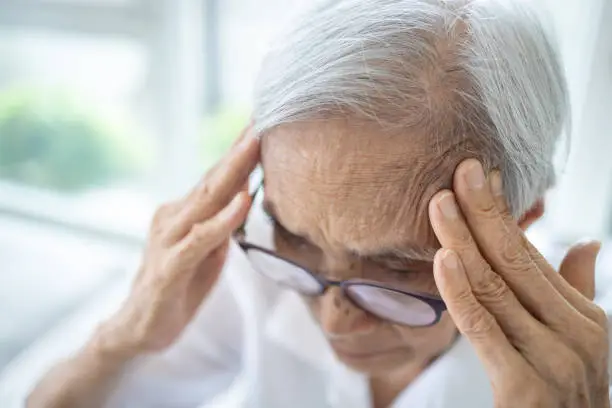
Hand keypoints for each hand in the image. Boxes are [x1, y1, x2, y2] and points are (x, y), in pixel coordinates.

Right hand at [96, 126, 258, 354]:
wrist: (140, 328)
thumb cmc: (178, 288)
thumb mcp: (208, 253)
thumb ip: (223, 226)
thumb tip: (246, 199)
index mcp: (185, 213)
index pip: (217, 177)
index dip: (240, 152)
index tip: (262, 125)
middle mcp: (174, 217)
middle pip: (213, 178)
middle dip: (240, 148)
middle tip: (263, 118)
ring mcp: (169, 238)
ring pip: (206, 198)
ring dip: (234, 171)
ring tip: (256, 144)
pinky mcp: (170, 265)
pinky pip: (200, 238)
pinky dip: (223, 219)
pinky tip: (242, 200)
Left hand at [428, 159, 608, 406]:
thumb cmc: (571, 396)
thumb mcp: (583, 341)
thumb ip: (576, 290)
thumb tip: (585, 242)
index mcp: (584, 318)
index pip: (531, 255)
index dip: (501, 214)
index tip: (478, 176)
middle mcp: (574, 334)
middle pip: (515, 261)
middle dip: (484, 212)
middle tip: (460, 171)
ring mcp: (552, 359)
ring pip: (495, 287)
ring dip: (463, 240)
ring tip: (440, 202)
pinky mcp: (524, 387)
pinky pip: (483, 328)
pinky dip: (460, 291)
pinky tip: (442, 258)